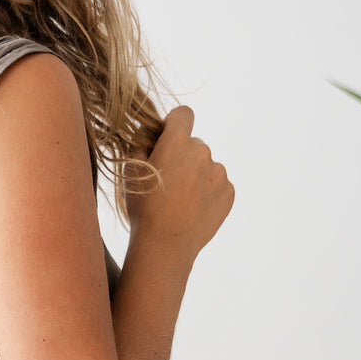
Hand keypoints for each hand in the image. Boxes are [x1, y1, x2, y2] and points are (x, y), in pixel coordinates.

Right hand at [124, 106, 234, 265]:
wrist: (165, 244)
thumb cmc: (143, 209)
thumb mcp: (131, 172)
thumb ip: (141, 145)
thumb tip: (149, 135)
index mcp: (177, 142)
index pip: (183, 115)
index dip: (174, 124)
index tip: (167, 139)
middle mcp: (202, 152)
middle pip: (194, 145)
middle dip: (183, 158)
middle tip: (169, 183)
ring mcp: (219, 172)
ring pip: (207, 166)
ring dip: (196, 177)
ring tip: (181, 202)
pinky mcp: (229, 191)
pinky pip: (217, 185)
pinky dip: (207, 193)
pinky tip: (193, 210)